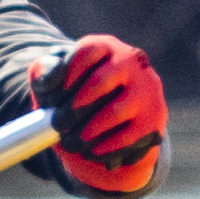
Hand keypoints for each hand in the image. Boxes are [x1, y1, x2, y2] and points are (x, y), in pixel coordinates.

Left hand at [33, 36, 168, 198]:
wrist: (107, 126)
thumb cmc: (74, 96)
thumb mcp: (54, 80)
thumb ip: (45, 71)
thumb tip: (52, 77)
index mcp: (106, 47)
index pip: (88, 51)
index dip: (67, 75)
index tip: (52, 98)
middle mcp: (132, 61)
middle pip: (99, 81)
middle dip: (73, 109)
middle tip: (58, 125)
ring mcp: (147, 89)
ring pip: (115, 112)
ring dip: (87, 132)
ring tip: (71, 142)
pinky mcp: (154, 118)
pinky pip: (129, 136)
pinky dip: (107, 148)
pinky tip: (92, 152)